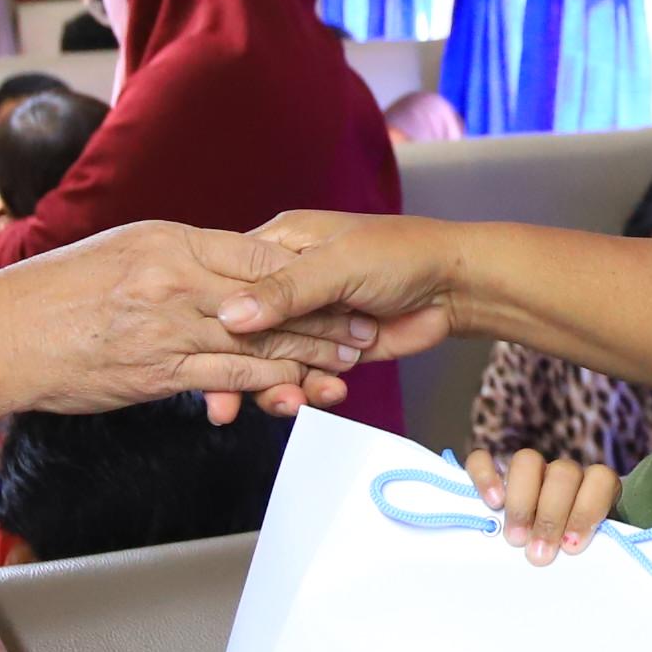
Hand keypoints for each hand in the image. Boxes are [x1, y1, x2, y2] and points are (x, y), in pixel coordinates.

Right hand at [0, 221, 372, 409]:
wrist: (2, 336)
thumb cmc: (51, 297)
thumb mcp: (119, 256)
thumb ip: (170, 262)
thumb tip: (207, 271)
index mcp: (170, 242)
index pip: (253, 254)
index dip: (301, 272)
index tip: (337, 281)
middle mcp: (177, 277)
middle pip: (269, 296)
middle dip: (322, 314)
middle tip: (363, 325)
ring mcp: (170, 324)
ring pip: (257, 339)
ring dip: (307, 353)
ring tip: (347, 363)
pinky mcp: (160, 369)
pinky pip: (227, 377)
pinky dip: (268, 384)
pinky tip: (296, 392)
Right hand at [213, 212, 467, 416]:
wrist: (454, 286)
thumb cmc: (401, 254)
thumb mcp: (338, 264)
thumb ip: (286, 290)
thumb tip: (230, 314)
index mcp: (279, 246)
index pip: (229, 284)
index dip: (212, 320)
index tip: (197, 355)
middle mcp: (288, 283)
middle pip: (245, 331)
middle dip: (237, 368)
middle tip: (226, 405)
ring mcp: (308, 320)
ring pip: (272, 360)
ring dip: (276, 385)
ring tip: (290, 403)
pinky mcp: (330, 350)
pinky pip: (305, 376)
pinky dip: (310, 390)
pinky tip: (325, 395)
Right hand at [469, 446, 616, 563]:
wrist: (543, 548)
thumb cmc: (569, 552)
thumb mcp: (587, 550)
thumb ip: (588, 546)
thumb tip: (571, 555)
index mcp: (594, 487)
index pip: (600, 478)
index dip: (586, 510)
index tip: (571, 546)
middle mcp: (563, 474)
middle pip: (563, 473)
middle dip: (550, 517)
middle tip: (539, 553)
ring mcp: (530, 470)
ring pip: (527, 461)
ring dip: (521, 503)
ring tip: (515, 538)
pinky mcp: (493, 470)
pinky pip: (482, 459)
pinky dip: (485, 477)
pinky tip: (492, 504)